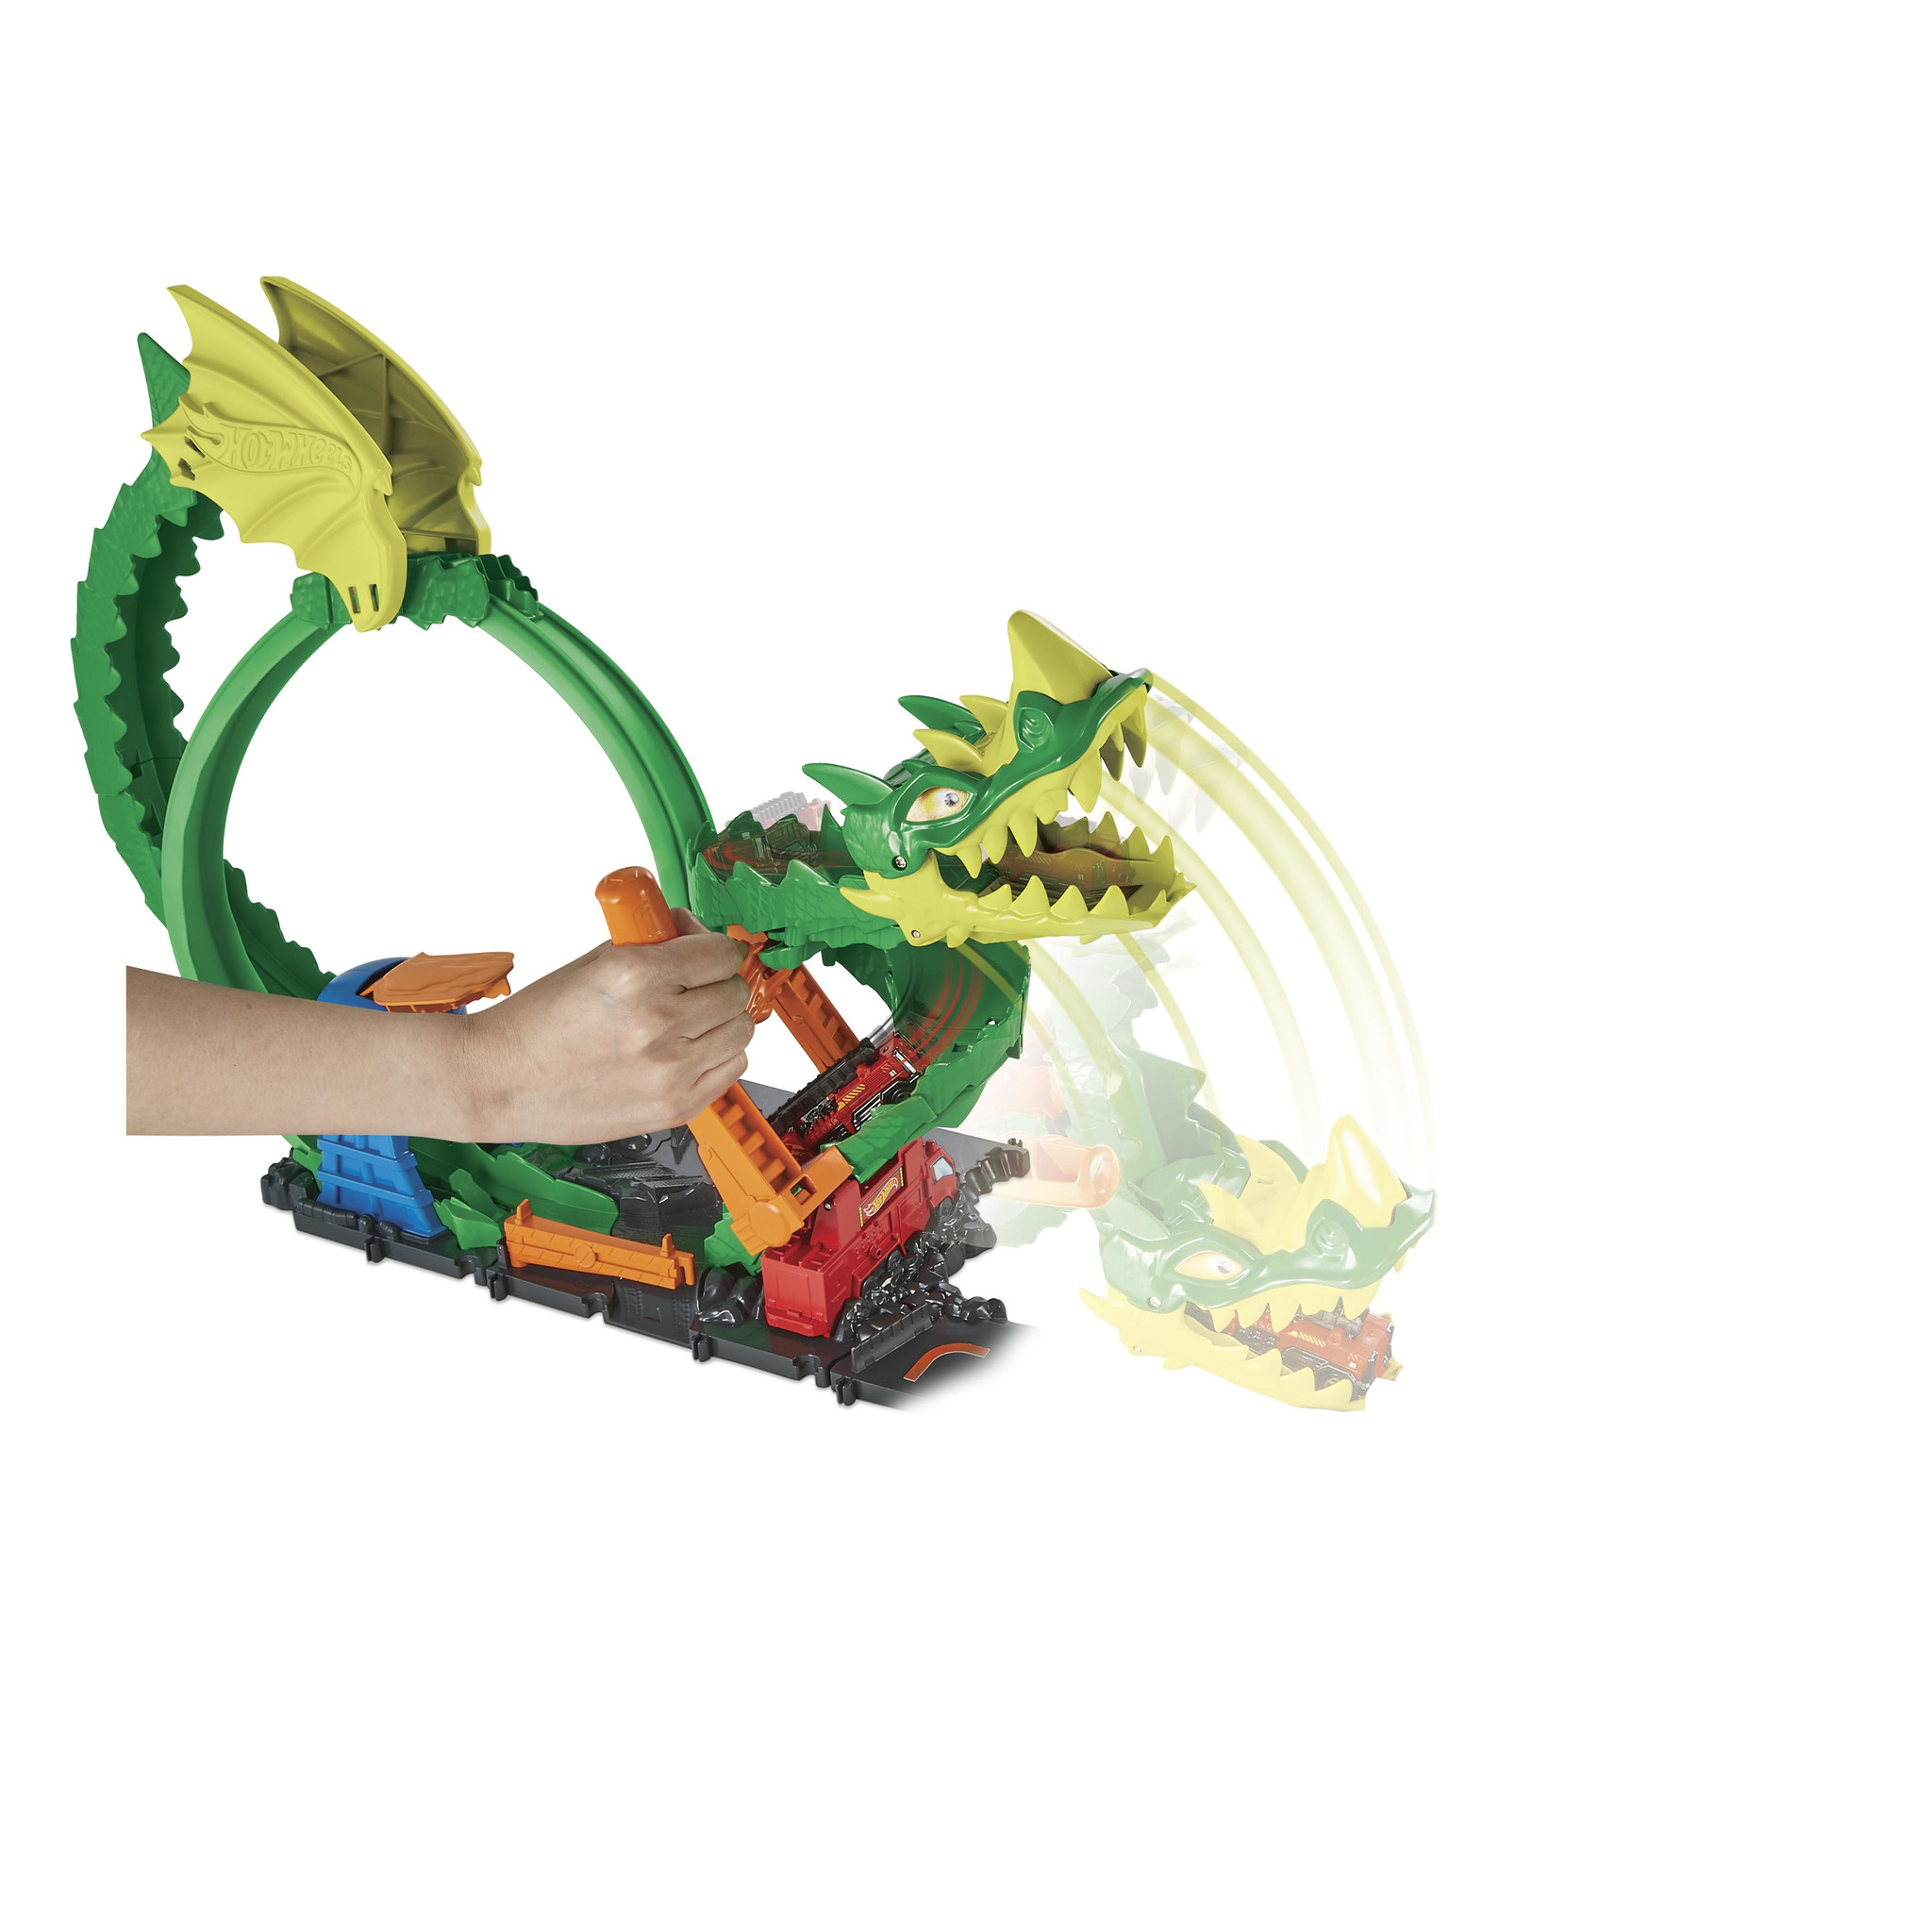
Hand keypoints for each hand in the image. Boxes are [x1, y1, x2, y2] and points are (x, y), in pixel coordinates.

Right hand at [459, 910, 753, 1141]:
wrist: (498, 1082)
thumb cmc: (537, 1023)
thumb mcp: (594, 963)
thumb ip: (652, 947)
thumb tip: (694, 935)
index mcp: (634, 975)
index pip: (721, 953)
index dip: (714, 948)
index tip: (704, 952)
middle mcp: (658, 1023)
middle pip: (734, 992)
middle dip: (716, 982)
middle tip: (692, 984)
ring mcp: (669, 1071)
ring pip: (740, 1032)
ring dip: (720, 1020)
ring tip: (688, 1019)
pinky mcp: (674, 1107)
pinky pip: (731, 1069)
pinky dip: (717, 1056)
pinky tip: (687, 1049)